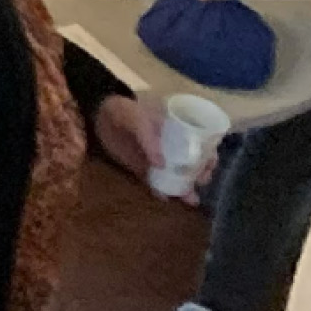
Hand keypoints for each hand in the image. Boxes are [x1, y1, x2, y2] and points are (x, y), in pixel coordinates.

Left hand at [91, 93, 210, 203]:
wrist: (99, 116)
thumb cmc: (125, 111)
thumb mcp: (138, 119)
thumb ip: (149, 139)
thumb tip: (161, 165)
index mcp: (177, 131)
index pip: (201, 145)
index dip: (209, 156)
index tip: (210, 166)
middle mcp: (172, 148)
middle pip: (193, 165)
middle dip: (200, 176)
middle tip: (200, 182)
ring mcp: (157, 160)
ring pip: (176, 177)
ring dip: (185, 188)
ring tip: (191, 200)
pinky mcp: (143, 170)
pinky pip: (155, 183)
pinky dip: (161, 191)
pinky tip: (165, 197)